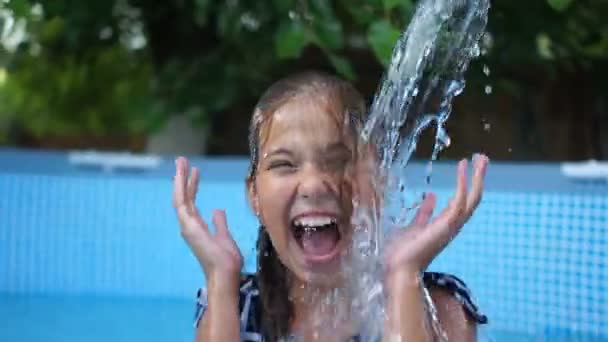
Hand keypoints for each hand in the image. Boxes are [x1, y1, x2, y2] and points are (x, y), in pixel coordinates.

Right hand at [172, 156, 242, 288]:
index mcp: (197, 227)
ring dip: (179, 179)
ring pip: (179, 197)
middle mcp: (189, 224)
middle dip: (182, 178)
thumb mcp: (225, 236)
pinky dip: (180, 188)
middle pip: (183, 196)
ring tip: (181, 162)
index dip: (192, 186)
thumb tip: (217, 210)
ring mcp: (187, 225)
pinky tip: (181, 175)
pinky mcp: (188, 225)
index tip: (195, 172)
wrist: (225, 272)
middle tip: (182, 161)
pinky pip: (181, 203)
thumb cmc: (226, 260)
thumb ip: (219, 223)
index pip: (192, 202)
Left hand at [383, 155, 488, 284]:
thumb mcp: (414, 225)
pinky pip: (461, 200)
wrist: (399, 267)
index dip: (466, 183)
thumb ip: (424, 213)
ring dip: (477, 177)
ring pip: (473, 198)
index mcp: (445, 224)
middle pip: (473, 198)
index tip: (465, 165)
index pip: (462, 200)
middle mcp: (453, 224)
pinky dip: (463, 183)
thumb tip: (431, 196)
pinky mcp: (447, 224)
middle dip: (478, 178)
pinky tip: (462, 168)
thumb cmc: (403, 252)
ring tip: (480, 158)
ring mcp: (452, 225)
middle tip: (482, 158)